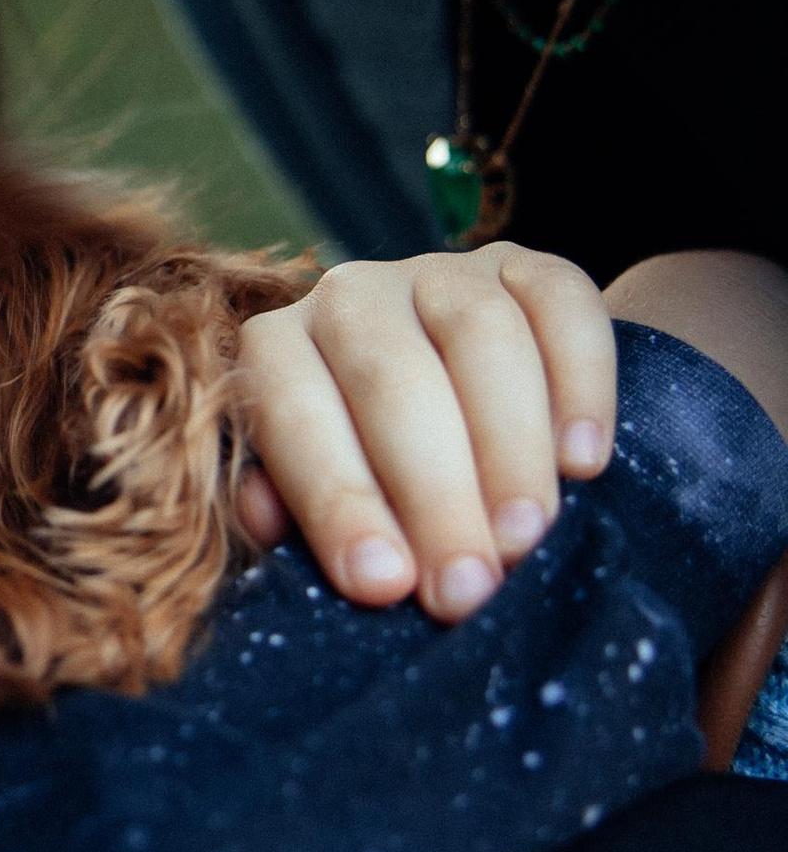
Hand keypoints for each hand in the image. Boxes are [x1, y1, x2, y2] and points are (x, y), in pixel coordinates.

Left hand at [231, 243, 615, 619]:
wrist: (465, 404)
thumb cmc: (375, 476)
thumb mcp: (323, 494)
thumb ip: (296, 510)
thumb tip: (268, 523)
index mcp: (278, 350)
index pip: (293, 416)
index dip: (338, 503)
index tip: (383, 586)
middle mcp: (348, 297)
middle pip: (392, 378)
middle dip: (432, 493)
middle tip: (468, 585)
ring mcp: (442, 273)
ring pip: (482, 336)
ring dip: (508, 446)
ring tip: (525, 537)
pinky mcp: (529, 266)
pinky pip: (562, 305)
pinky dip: (579, 383)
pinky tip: (583, 463)